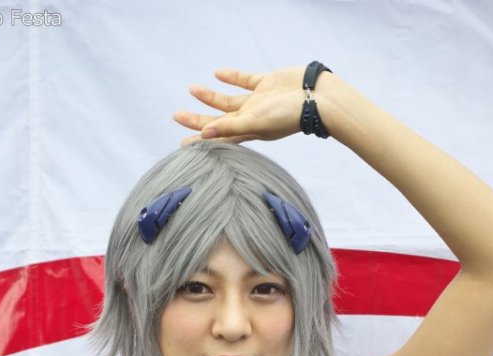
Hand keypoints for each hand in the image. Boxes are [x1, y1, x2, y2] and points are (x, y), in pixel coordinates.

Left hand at [174, 66, 310, 144]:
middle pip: (218, 120)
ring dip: (210, 97)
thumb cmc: (288, 116)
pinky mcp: (266, 84)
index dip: (200, 141)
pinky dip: (232, 77)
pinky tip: (218, 73)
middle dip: (197, 119)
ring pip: (228, 101)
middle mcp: (251, 119)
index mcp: (248, 131)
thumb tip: (204, 135)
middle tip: (176, 115)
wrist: (316, 98)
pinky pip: (245, 80)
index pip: (218, 138)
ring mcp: (258, 102)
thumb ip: (230, 128)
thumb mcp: (256, 123)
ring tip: (192, 89)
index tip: (182, 144)